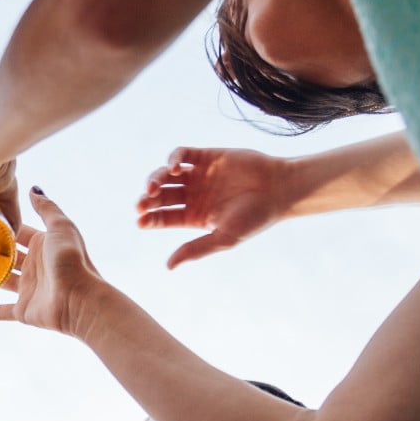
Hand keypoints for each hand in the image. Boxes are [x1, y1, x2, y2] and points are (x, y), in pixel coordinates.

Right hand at [0, 187, 107, 338]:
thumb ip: (47, 208)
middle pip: (8, 257)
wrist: (80, 299)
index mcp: (43, 245)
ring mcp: (28, 289)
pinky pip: (0, 311)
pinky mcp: (23, 310)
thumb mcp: (61, 227)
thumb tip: (34, 189)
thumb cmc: (72, 260)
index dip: (3, 226)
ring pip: (2, 282)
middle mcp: (35, 266)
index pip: (19, 233)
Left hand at [135, 146, 289, 268]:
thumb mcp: (224, 238)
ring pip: (167, 175)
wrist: (280, 189)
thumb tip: (169, 266)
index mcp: (194, 216)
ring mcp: (200, 175)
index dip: (149, 218)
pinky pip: (183, 154)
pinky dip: (173, 158)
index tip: (140, 221)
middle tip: (142, 203)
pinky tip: (175, 167)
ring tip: (154, 186)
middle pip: (161, 196)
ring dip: (156, 179)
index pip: (163, 217)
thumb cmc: (255, 218)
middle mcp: (193, 196)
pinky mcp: (209, 156)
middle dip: (148, 199)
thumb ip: (196, 249)